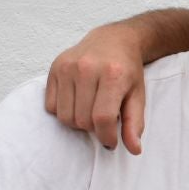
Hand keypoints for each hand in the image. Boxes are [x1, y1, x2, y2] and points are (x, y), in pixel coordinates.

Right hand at [46, 23, 150, 153]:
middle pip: (82, 120)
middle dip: (93, 129)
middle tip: (103, 119)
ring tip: (90, 110)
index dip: (107, 137)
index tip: (111, 142)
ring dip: (78, 122)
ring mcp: (68, 67)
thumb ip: (135, 123)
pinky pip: (50, 106)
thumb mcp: (138, 95)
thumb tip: (134, 149)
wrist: (113, 40)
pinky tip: (77, 101)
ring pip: (65, 116)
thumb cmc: (127, 71)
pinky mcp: (54, 68)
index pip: (102, 118)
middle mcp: (87, 69)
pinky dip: (63, 111)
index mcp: (112, 75)